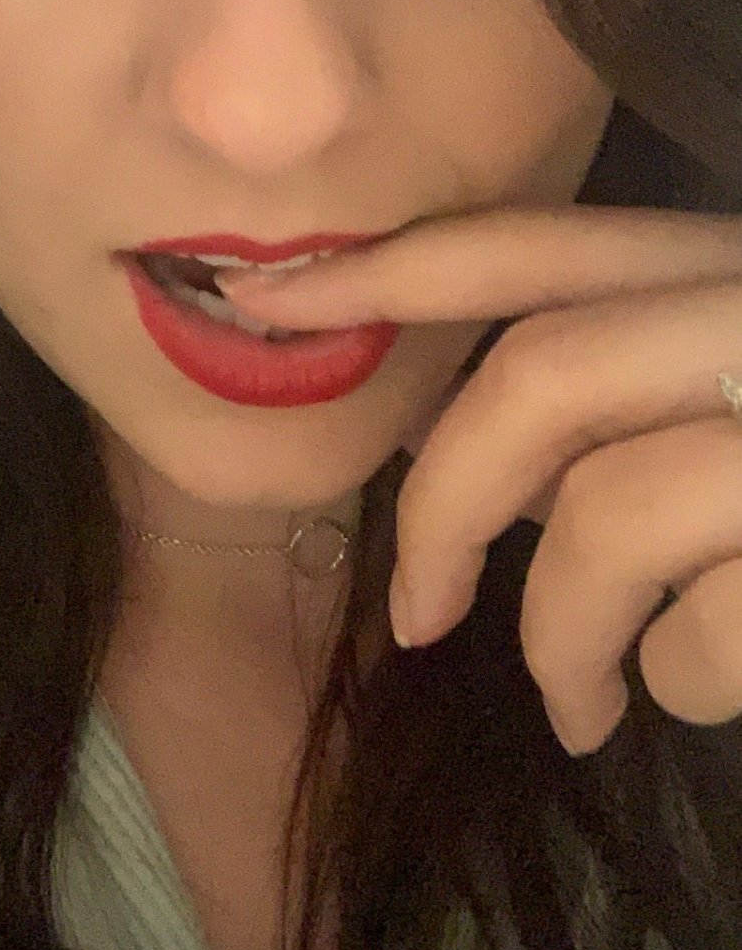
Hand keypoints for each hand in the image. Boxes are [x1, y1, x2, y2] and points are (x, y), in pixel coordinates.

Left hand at [216, 205, 741, 754]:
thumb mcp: (730, 396)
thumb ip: (620, 403)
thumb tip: (477, 462)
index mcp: (726, 267)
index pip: (532, 243)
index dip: (384, 269)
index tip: (255, 300)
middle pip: (541, 379)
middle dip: (446, 509)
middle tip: (416, 619)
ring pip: (605, 515)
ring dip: (559, 635)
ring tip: (580, 706)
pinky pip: (701, 631)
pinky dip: (674, 681)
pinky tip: (691, 693)